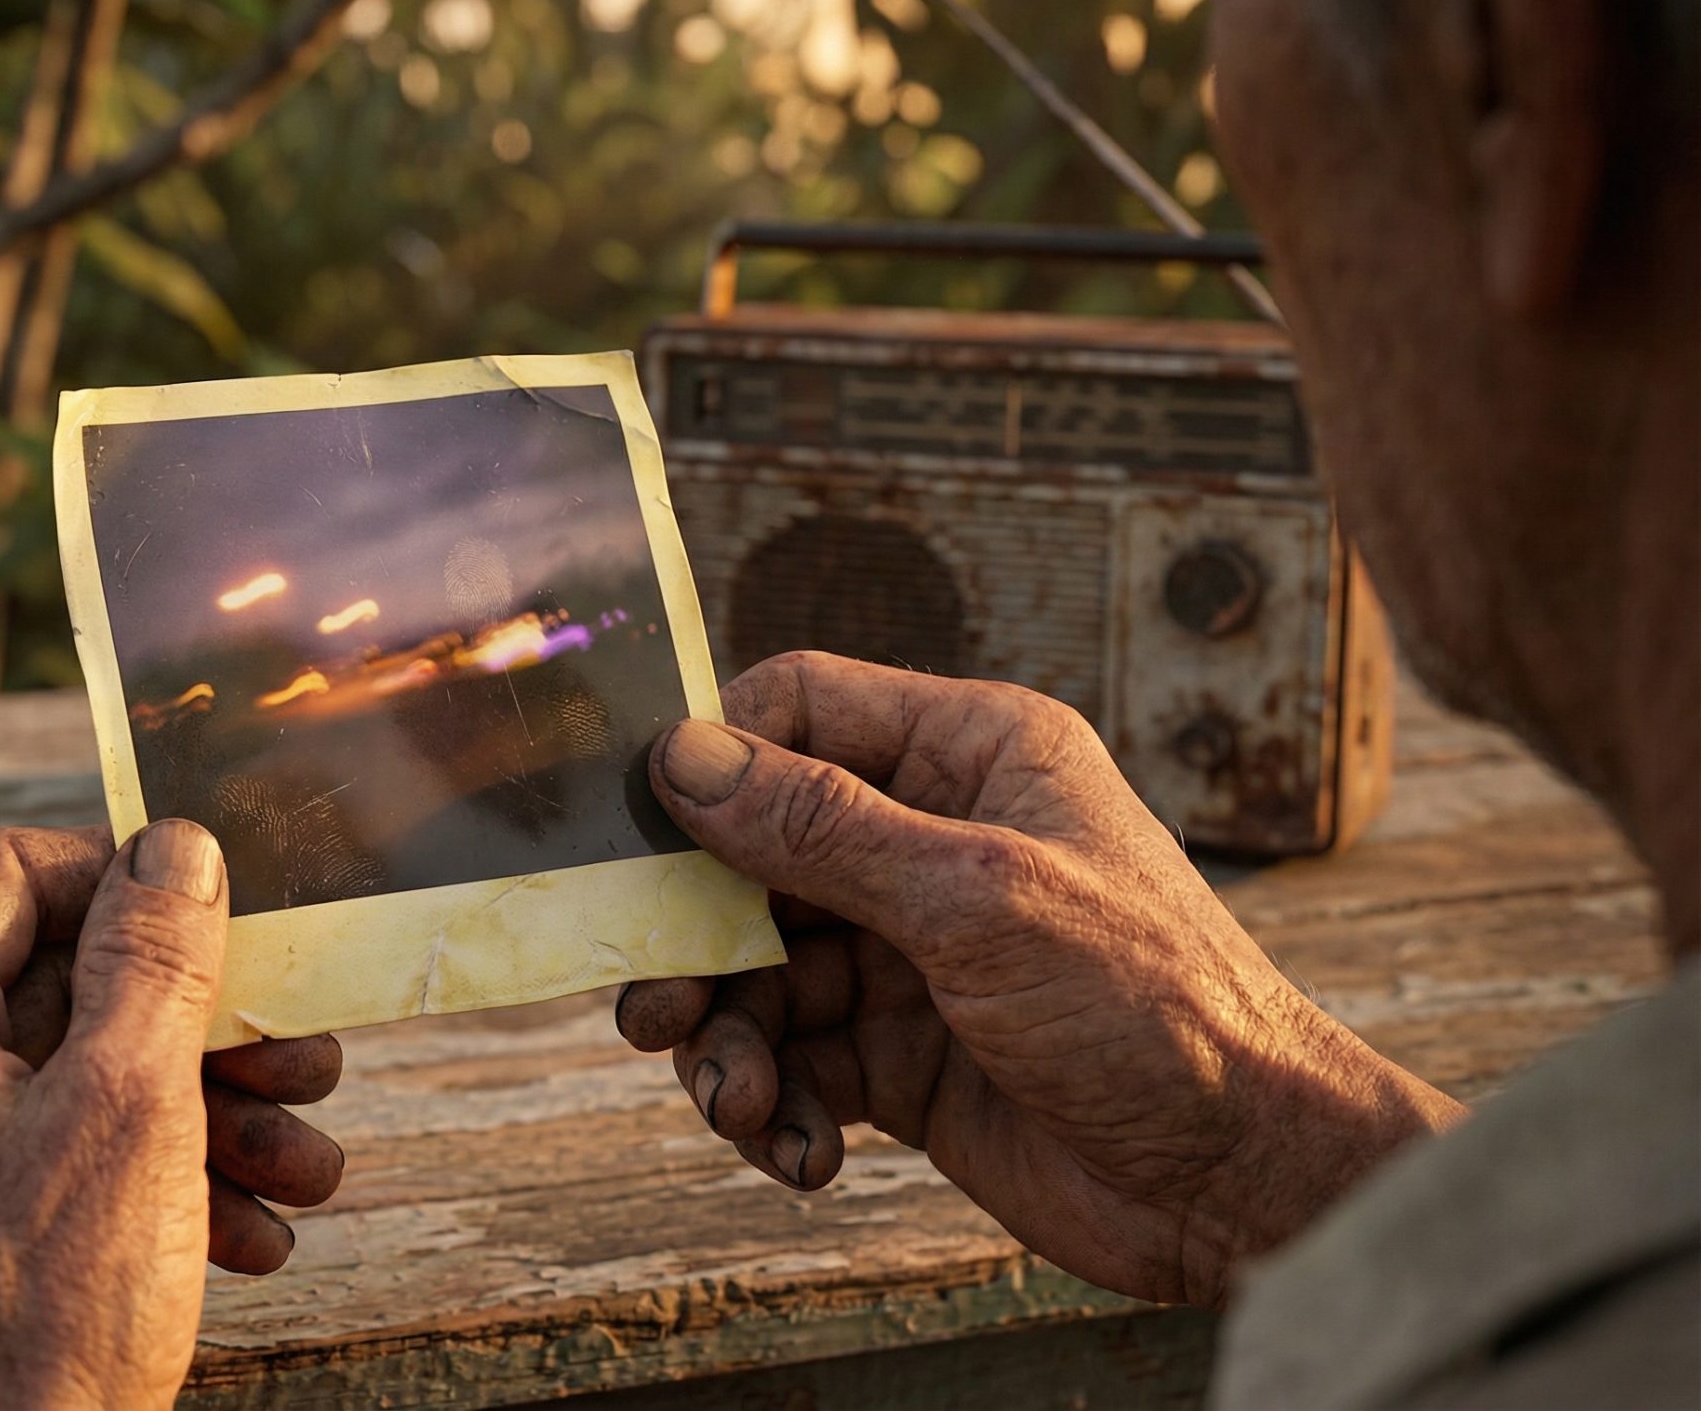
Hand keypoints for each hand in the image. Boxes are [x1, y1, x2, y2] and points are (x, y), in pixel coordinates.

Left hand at [0, 822, 343, 1408]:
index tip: (227, 929)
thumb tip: (174, 845)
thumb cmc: (39, 1319)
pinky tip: (251, 1238)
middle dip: (203, 1029)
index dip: (129, 882)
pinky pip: (50, 1170)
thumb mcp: (128, 1105)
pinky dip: (152, 1187)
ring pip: (72, 1087)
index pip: (8, 872)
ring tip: (306, 1169)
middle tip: (303, 1062)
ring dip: (206, 1117)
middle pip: (60, 987)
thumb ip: (156, 959)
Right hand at [617, 653, 1460, 1306]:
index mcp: (970, 756)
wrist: (1240, 1181)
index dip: (712, 761)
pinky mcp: (900, 1053)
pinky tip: (801, 1154)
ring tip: (740, 1104)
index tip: (649, 841)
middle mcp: (931, 840)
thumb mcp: (978, 900)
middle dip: (697, 937)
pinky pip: (789, 1062)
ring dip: (727, 1043)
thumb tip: (684, 758)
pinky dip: (775, 1108)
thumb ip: (822, 828)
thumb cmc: (1157, 1010)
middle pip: (750, 852)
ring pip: (754, 971)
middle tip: (657, 1008)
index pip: (799, 708)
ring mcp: (910, 950)